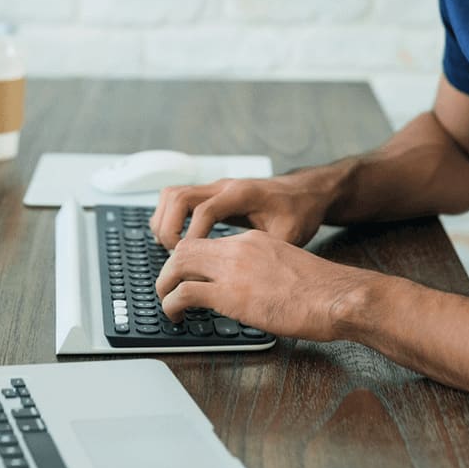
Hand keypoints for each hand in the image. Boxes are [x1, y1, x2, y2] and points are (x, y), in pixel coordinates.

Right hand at [149, 175, 326, 249]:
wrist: (304, 192)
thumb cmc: (298, 211)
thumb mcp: (291, 233)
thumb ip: (269, 251)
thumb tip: (252, 280)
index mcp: (243, 195)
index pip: (205, 211)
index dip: (193, 237)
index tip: (188, 261)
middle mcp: (224, 186)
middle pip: (179, 197)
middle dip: (169, 228)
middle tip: (173, 256)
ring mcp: (215, 188)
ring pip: (172, 195)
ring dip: (164, 221)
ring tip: (170, 250)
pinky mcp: (211, 194)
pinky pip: (177, 198)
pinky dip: (168, 217)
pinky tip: (175, 240)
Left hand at [153, 231, 374, 342]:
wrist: (338, 296)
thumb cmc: (324, 291)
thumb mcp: (289, 269)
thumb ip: (266, 272)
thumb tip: (255, 292)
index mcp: (254, 241)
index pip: (209, 243)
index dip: (192, 261)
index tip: (188, 276)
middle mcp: (239, 248)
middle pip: (186, 247)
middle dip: (169, 269)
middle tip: (168, 289)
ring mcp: (233, 269)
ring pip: (177, 264)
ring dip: (164, 284)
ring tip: (166, 304)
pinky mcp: (230, 294)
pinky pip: (184, 293)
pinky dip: (171, 304)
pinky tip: (175, 316)